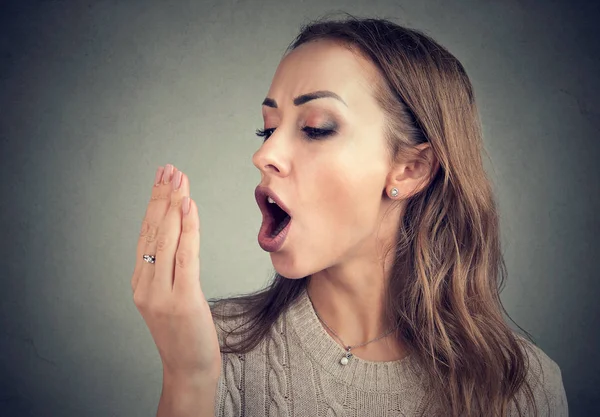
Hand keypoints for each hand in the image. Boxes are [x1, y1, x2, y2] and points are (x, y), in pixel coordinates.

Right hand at [131, 164, 220, 380]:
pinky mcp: (180, 299)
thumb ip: (170, 271)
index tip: (162, 180)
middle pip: (153, 231)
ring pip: (166, 239)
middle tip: (170, 169)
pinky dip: (187, 229)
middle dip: (162, 197)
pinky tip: (189, 207)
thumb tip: (181, 238)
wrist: (188, 370)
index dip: (154, 204)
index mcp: (141, 282)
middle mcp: (145, 284)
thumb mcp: (172, 298)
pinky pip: (184, 256)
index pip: (147, 234)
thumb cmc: (185, 334)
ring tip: (179, 179)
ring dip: (174, 205)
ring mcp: (160, 293)